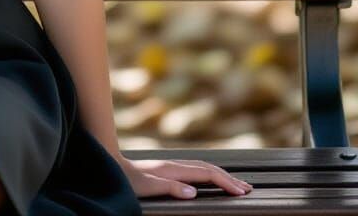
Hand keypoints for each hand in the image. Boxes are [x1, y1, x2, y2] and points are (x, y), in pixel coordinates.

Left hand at [118, 156, 252, 198]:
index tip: (241, 192)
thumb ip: (170, 188)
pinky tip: (209, 180)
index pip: (207, 174)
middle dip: (228, 178)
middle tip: (247, 189)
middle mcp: (174, 165)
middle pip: (208, 168)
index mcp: (174, 169)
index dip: (225, 182)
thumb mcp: (148, 187)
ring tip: (234, 184)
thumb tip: (193, 192)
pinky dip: (208, 174)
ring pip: (202, 168)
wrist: (110, 164)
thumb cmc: (127, 180)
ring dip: (220, 175)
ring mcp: (171, 166)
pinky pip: (194, 170)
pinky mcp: (166, 170)